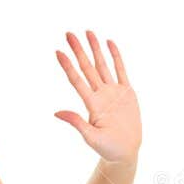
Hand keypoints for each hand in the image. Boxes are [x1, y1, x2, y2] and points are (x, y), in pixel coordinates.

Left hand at [53, 31, 141, 162]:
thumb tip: (56, 112)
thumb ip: (76, 122)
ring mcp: (113, 92)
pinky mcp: (126, 92)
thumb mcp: (91, 138)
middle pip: (87, 68)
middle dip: (78, 51)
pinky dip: (115, 56)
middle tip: (68, 34)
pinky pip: (120, 70)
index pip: (77, 80)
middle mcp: (100, 94)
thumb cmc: (108, 149)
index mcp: (92, 104)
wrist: (126, 152)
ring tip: (88, 32)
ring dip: (95, 49)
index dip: (67, 66)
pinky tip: (109, 43)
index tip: (58, 52)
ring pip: (102, 65)